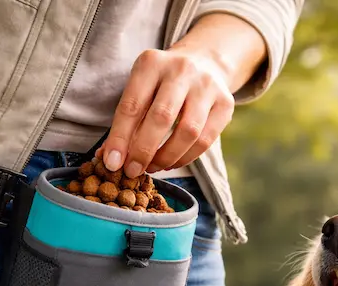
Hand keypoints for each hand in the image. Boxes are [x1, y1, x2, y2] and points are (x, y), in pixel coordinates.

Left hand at [98, 48, 235, 176]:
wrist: (204, 62)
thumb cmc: (162, 84)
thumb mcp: (141, 89)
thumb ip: (127, 121)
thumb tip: (111, 159)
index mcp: (151, 62)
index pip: (132, 105)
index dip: (120, 138)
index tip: (112, 163)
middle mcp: (181, 69)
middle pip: (161, 118)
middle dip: (144, 151)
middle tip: (132, 171)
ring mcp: (207, 85)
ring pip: (187, 132)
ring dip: (167, 157)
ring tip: (153, 167)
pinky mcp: (226, 102)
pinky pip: (205, 140)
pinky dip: (186, 158)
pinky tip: (172, 162)